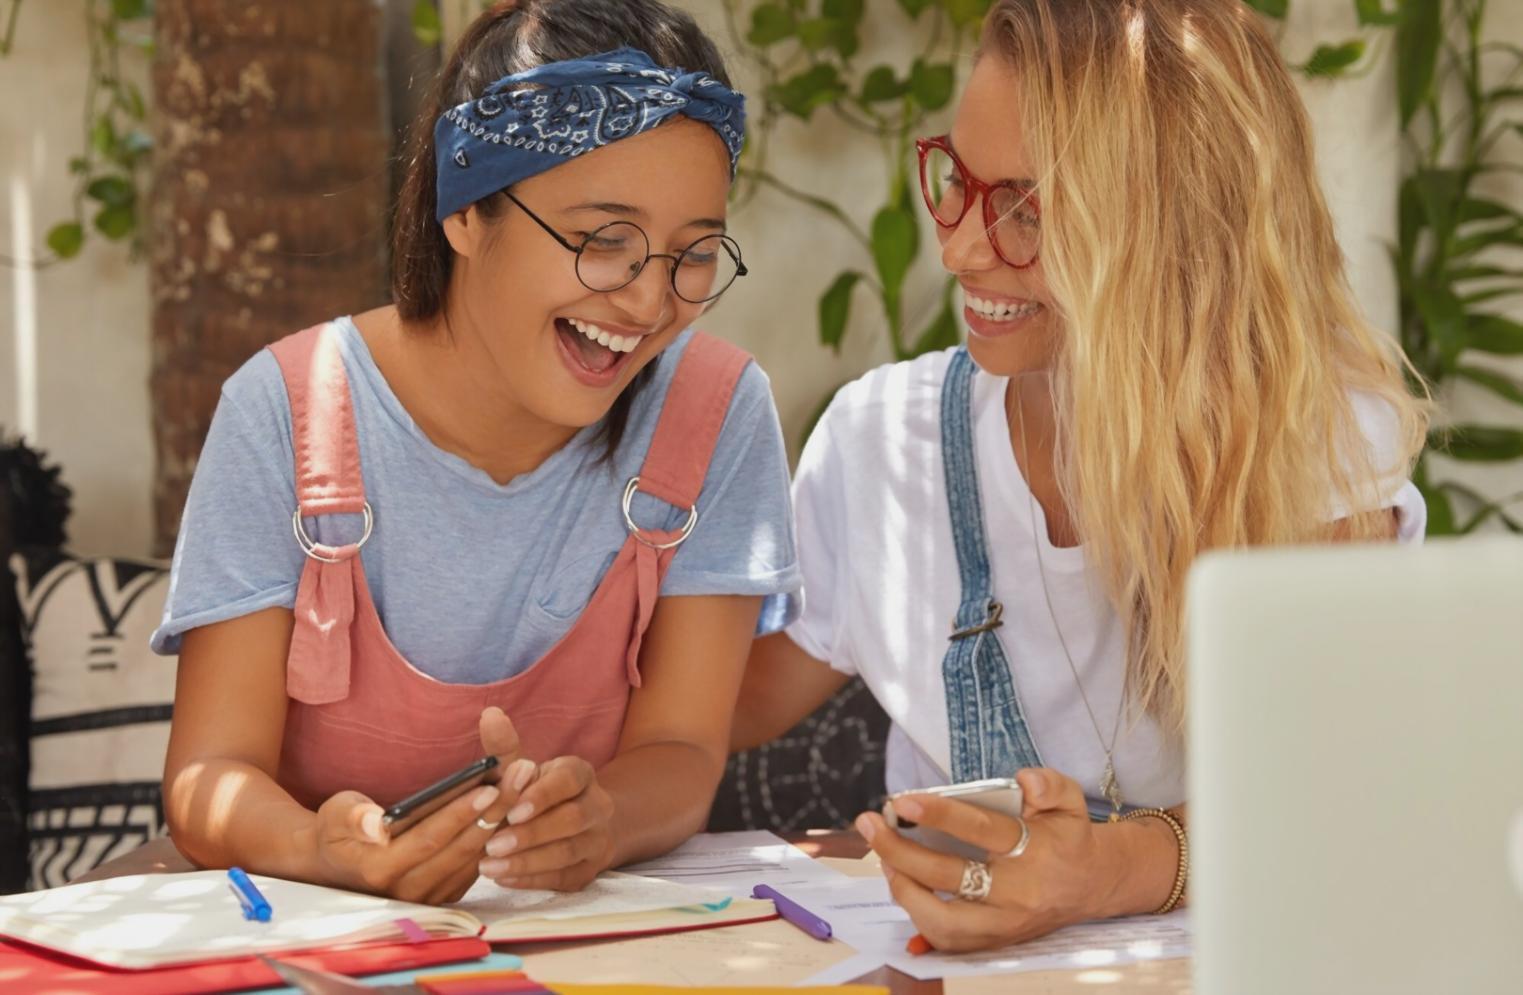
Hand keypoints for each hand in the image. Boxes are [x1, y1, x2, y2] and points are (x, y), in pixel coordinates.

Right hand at [307, 707, 532, 902]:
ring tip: (527, 782)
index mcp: (379, 869)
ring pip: (475, 857)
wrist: (334, 868)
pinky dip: (497, 836)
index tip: (489, 786)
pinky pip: (476, 865)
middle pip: (461, 848)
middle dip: (496, 809)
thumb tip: (375, 823)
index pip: (430, 839)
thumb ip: (353, 817)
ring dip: (504, 820)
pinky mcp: (443, 896)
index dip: (460, 813)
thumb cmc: (337, 831)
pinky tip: (516, 806)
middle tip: (523, 773)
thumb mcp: (335, 815)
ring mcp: (428, 898)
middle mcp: (407, 891)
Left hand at [478, 755, 615, 891]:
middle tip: (492, 845)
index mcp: (581, 774)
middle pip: (572, 820)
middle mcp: (598, 805)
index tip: (511, 810)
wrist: (577, 826)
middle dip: (531, 834)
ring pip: (568, 853)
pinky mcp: (589, 870)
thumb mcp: (523, 769)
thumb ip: (504, 747)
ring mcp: (597, 840)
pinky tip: (503, 879)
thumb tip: (489, 715)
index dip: (542, 796)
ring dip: (527, 862)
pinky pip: (564, 879)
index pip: (569, 780)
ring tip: (489, 867)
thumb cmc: (537, 793)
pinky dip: (532, 880)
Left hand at [855, 768, 1119, 951]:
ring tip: (883, 857)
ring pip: (941, 920)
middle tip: (871, 824)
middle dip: (900, 850)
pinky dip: (917, 913)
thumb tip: (1024, 780)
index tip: (902, 801)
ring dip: (903, 888)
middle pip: (948, 876)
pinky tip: (901, 882)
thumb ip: (1048, 783)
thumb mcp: (1069, 799)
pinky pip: (945, 939)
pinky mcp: (993, 942)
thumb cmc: (1068, 836)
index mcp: (1035, 852)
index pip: (981, 831)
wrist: (1090, 885)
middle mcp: (1017, 893)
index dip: (939, 814)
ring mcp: (1003, 924)